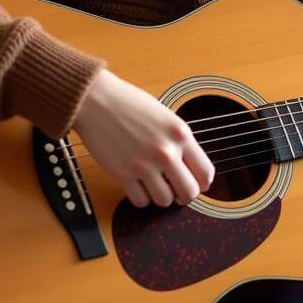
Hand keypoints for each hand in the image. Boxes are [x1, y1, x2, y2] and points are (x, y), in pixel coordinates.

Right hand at [73, 69, 215, 208]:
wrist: (97, 101)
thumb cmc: (129, 104)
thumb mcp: (166, 117)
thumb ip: (179, 142)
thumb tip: (189, 169)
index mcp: (180, 134)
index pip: (205, 173)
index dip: (203, 184)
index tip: (197, 184)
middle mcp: (166, 151)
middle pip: (189, 193)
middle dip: (184, 196)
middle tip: (176, 191)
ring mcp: (144, 165)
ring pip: (164, 201)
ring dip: (161, 197)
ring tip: (154, 185)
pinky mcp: (123, 174)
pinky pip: (140, 201)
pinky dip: (141, 198)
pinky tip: (138, 186)